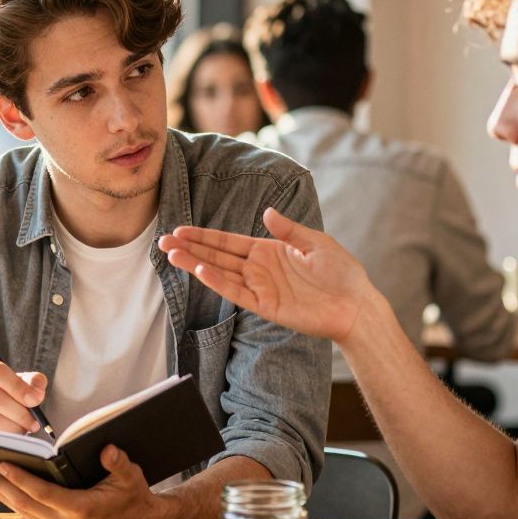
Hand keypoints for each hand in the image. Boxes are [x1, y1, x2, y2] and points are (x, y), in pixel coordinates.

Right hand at [0, 355, 47, 434]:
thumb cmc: (0, 395)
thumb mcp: (16, 383)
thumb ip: (32, 382)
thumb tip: (37, 393)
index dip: (18, 386)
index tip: (35, 400)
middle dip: (19, 412)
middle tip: (34, 423)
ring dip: (12, 427)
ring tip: (24, 430)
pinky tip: (9, 438)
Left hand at [0, 445, 174, 518]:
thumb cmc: (134, 497)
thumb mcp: (131, 476)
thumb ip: (117, 463)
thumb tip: (107, 449)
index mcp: (81, 510)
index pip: (42, 493)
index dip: (20, 479)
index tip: (2, 465)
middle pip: (25, 503)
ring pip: (24, 511)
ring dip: (1, 494)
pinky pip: (31, 515)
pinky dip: (13, 501)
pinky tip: (0, 490)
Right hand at [158, 207, 372, 343]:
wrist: (356, 304)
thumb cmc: (341, 273)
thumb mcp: (315, 242)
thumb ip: (289, 230)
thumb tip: (267, 212)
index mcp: (268, 251)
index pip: (228, 241)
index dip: (204, 236)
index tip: (180, 230)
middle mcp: (259, 269)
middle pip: (217, 256)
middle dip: (190, 248)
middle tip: (162, 241)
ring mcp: (260, 288)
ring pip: (220, 273)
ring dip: (195, 264)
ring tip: (171, 254)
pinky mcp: (266, 306)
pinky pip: (236, 293)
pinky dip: (218, 282)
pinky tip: (199, 271)